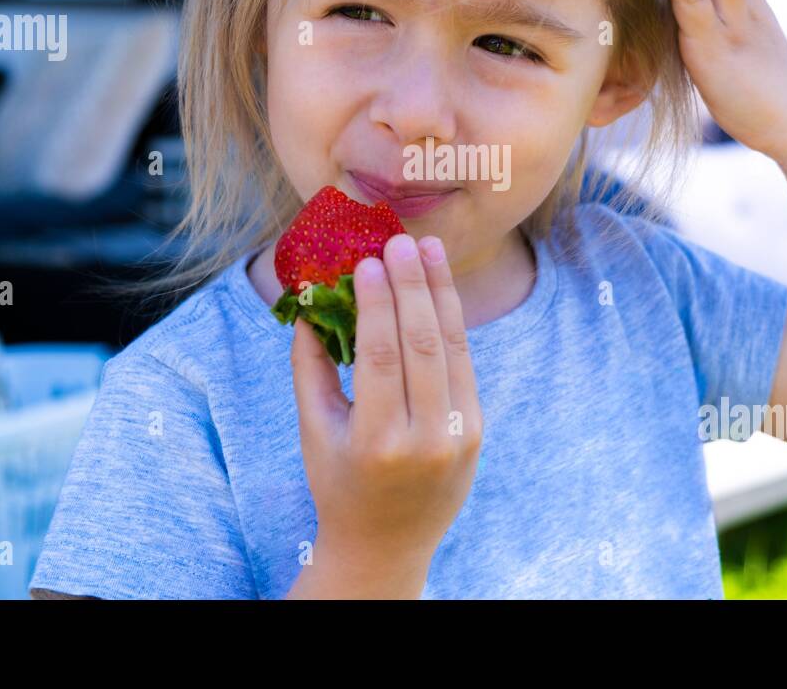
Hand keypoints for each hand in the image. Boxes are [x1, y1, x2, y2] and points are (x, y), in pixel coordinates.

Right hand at [287, 232, 482, 596]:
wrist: (387, 543)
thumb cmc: (339, 481)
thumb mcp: (314, 430)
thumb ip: (309, 367)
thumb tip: (310, 301)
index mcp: (377, 442)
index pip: (380, 358)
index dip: (377, 304)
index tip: (369, 261)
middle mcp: (425, 439)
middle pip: (424, 345)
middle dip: (413, 287)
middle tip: (401, 242)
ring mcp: (458, 436)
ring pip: (454, 348)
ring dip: (441, 292)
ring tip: (428, 249)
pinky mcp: (476, 430)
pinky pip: (463, 364)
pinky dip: (452, 322)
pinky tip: (439, 288)